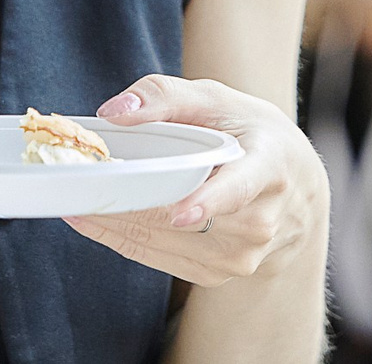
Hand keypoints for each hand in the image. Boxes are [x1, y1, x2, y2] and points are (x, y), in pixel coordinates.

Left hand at [65, 75, 327, 285]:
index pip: (241, 188)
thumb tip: (114, 113)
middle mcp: (259, 220)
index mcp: (268, 167)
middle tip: (79, 187)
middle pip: (179, 219)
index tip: (182, 214)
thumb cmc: (250, 134)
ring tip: (78, 201)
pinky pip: (157, 258)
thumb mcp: (220, 100)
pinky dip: (123, 238)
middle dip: (125, 204)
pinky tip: (97, 220)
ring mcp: (240, 255)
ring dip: (114, 223)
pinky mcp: (217, 275)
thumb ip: (166, 96)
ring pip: (160, 241)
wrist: (293, 189)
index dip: (210, 202)